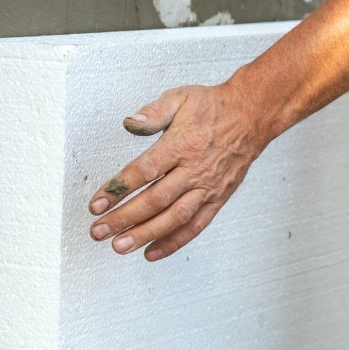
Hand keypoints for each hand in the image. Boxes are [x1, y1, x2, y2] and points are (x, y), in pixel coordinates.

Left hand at [87, 82, 268, 260]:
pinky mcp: (217, 199)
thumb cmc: (213, 107)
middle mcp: (194, 170)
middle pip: (155, 200)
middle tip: (99, 230)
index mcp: (181, 145)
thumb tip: (130, 122)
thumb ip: (153, 112)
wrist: (250, 117)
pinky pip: (195, 225)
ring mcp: (206, 188)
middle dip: (124, 218)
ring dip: (145, 234)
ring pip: (174, 218)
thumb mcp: (179, 98)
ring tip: (120, 246)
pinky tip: (152, 251)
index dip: (118, 189)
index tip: (97, 203)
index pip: (144, 171)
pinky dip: (174, 242)